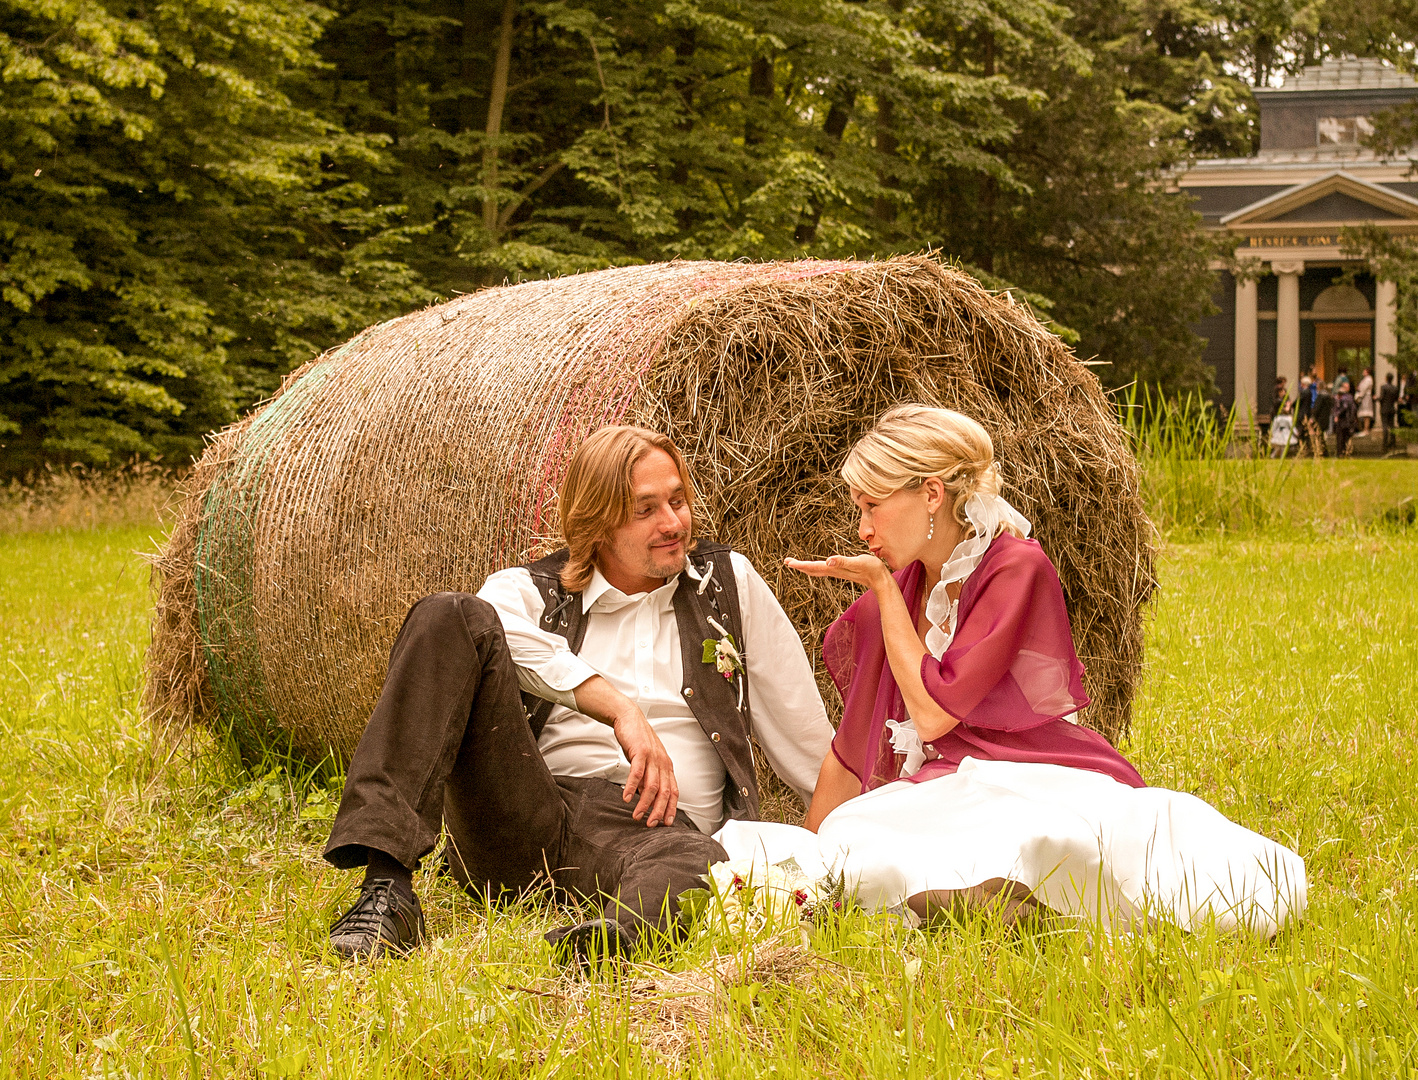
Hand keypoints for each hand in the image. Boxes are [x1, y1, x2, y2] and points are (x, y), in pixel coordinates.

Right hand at [613, 711, 678, 826]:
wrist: (629, 718)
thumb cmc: (638, 740)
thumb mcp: (647, 761)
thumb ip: (647, 779)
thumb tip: (644, 798)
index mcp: (666, 766)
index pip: (673, 791)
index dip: (671, 808)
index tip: (666, 822)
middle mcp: (662, 762)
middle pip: (665, 792)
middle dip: (659, 810)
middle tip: (651, 824)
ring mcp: (652, 757)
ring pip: (652, 785)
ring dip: (645, 803)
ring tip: (637, 815)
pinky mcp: (640, 752)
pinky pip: (637, 773)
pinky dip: (631, 787)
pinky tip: (626, 798)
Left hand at [785, 553, 891, 590]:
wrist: (881, 580)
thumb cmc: (872, 569)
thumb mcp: (858, 562)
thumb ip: (843, 562)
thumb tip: (828, 561)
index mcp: (834, 569)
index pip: (813, 567)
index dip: (800, 564)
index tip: (788, 562)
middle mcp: (834, 571)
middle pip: (812, 570)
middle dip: (800, 566)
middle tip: (787, 562)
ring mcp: (838, 572)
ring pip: (818, 570)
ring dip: (807, 567)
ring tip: (798, 564)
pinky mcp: (843, 571)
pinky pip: (825, 569)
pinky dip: (817, 567)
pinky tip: (819, 565)